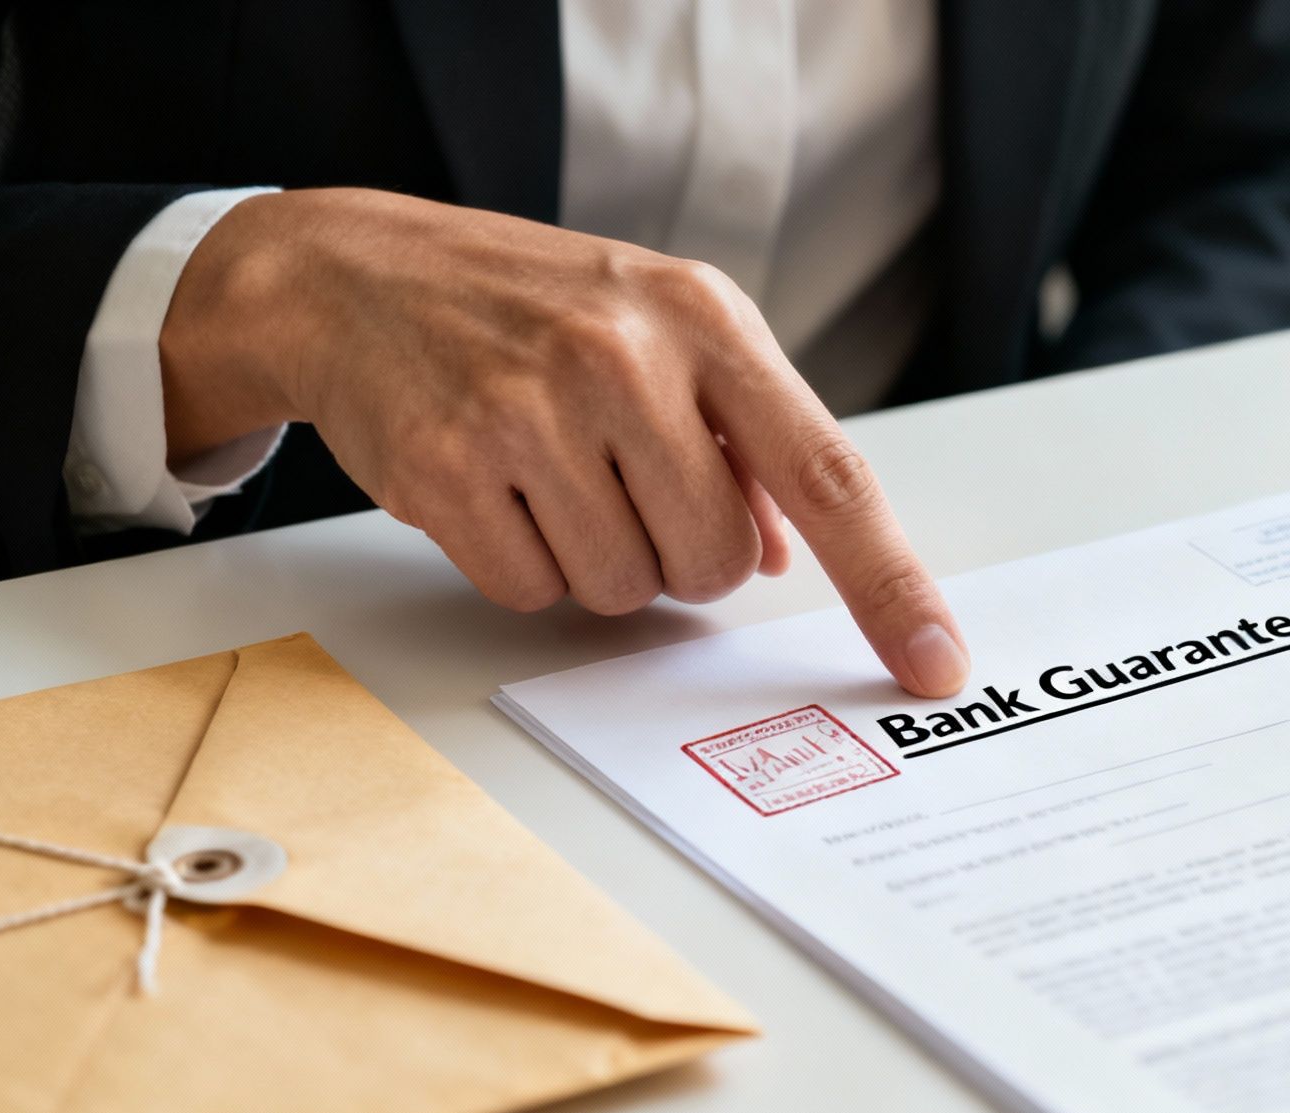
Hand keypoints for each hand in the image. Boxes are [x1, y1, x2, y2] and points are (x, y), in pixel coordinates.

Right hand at [159, 188, 969, 697]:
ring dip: (596, 558)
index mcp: (707, 319)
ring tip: (548, 469)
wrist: (353, 272)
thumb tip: (794, 555)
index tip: (936, 663)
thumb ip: (744, 439)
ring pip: (626, 590)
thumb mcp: (659, 329)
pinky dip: (520, 561)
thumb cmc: (531, 306)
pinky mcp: (449, 467)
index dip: (890, 583)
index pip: (829, 475)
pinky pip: (532, 592)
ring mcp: (532, 410)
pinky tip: (492, 483)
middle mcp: (627, 357)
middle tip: (620, 479)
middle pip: (718, 564)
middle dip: (679, 552)